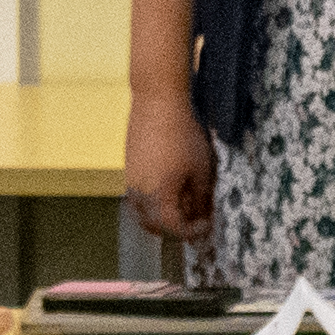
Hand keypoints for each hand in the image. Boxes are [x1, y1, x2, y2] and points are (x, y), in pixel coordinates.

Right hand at [127, 92, 217, 239]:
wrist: (156, 103)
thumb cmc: (182, 134)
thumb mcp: (200, 168)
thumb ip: (201, 196)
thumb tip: (203, 214)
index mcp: (158, 197)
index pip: (174, 228)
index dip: (192, 231)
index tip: (207, 225)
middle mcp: (139, 194)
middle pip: (154, 226)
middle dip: (176, 228)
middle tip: (195, 220)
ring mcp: (130, 182)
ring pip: (142, 212)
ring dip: (161, 216)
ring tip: (182, 204)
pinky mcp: (128, 169)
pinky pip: (137, 196)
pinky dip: (152, 201)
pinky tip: (169, 187)